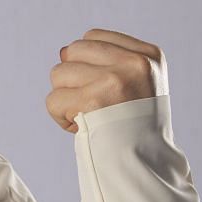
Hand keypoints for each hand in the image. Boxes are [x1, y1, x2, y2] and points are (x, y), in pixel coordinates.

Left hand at [48, 28, 167, 133]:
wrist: (144, 164)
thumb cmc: (135, 126)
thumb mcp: (139, 83)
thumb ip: (109, 61)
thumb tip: (63, 51)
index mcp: (148, 54)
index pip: (92, 37)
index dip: (85, 63)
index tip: (101, 89)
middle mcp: (134, 62)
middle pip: (71, 52)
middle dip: (72, 79)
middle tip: (91, 104)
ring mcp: (114, 79)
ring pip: (58, 74)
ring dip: (65, 99)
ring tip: (88, 115)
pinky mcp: (93, 100)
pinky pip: (53, 99)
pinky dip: (59, 116)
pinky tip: (80, 127)